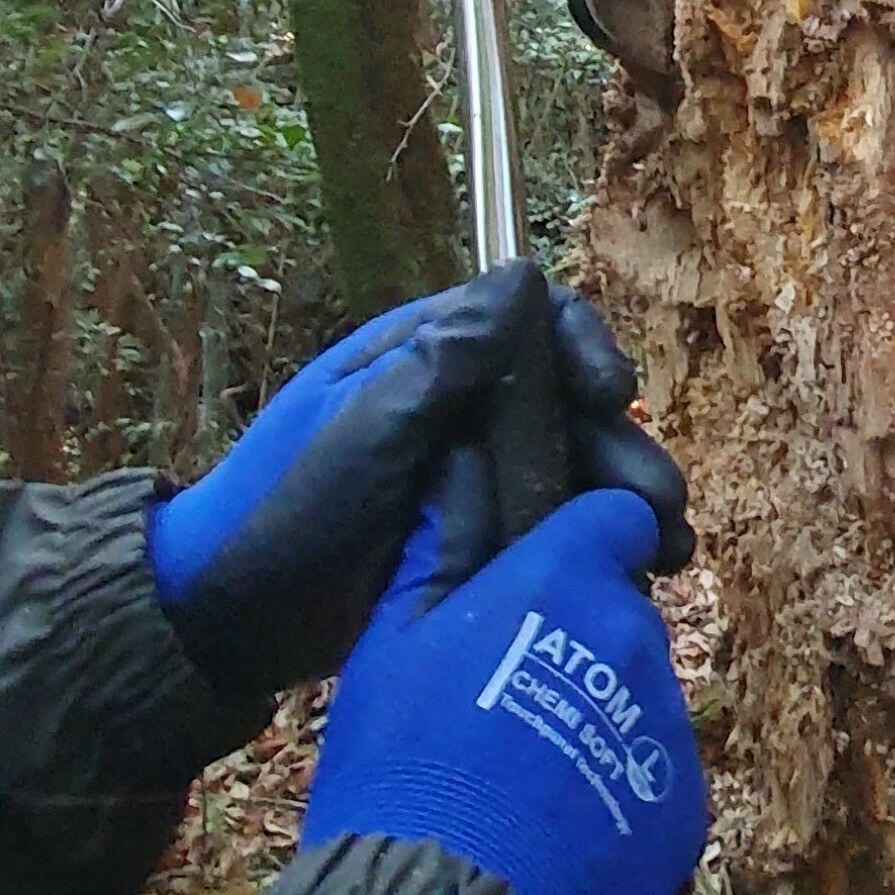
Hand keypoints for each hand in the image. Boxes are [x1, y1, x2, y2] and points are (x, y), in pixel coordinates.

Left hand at [147, 267, 692, 715]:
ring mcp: (469, 476)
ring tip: (667, 553)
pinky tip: (634, 579)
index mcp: (425, 357)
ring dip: (622, 502)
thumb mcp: (361, 434)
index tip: (613, 394)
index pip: (531, 325)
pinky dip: (596, 545)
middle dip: (620, 447)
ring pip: (569, 470)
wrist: (227, 623)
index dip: (583, 350)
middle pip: (566, 405)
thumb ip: (439, 363)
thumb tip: (521, 271)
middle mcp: (457, 406)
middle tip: (661, 507)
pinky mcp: (475, 539)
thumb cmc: (282, 510)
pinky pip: (551, 528)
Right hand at [302, 488, 706, 894]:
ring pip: (636, 695)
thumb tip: (462, 468)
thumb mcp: (390, 643)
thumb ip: (441, 549)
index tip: (542, 582)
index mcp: (567, 581)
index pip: (616, 519)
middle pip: (621, 614)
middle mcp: (635, 637)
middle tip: (504, 700)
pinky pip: (651, 775)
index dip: (581, 543)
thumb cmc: (401, 766)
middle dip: (577, 639)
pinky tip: (552, 833)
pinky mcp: (684, 804)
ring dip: (594, 717)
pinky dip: (613, 791)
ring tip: (518, 783)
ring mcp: (668, 723)